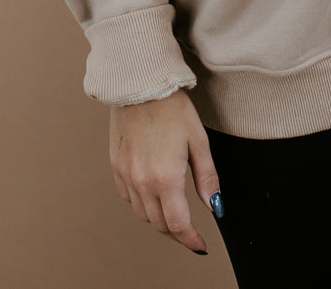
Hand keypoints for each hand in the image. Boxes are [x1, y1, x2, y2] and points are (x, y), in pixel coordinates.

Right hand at [109, 88, 220, 255]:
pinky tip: (153, 195)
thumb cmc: (172, 108)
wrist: (140, 85)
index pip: (178, 225)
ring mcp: (126, 176)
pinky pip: (128, 198)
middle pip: (159, 224)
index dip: (191, 240)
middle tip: (190, 231)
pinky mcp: (115, 167)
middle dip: (177, 232)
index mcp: (166, 178)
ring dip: (159, 219)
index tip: (200, 246)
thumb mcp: (198, 141)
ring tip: (174, 213)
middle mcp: (142, 182)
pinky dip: (142, 204)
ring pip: (143, 214)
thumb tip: (215, 206)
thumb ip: (207, 178)